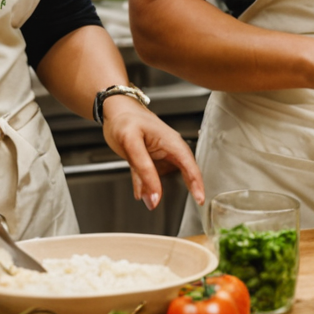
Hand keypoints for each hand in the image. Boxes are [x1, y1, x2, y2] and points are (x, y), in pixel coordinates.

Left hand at [100, 94, 205, 208]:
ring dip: (158, 189)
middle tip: (193, 204)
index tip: (200, 200)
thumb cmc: (124, 119)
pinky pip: (149, 175)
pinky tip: (139, 193)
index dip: (197, 185)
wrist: (113, 109)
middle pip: (183, 172)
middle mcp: (169, 148)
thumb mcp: (132, 145)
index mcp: (171, 143)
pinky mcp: (147, 157)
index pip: (190, 167)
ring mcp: (158, 153)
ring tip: (150, 200)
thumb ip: (143, 172)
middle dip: (187, 188)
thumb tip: (153, 196)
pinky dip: (144, 185)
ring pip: (164, 176)